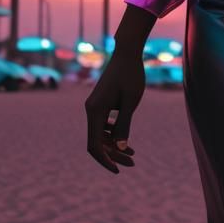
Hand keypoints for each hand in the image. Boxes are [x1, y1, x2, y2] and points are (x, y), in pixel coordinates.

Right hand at [84, 52, 145, 173]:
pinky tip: (124, 139)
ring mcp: (95, 106)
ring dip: (114, 145)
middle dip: (113, 155)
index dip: (105, 160)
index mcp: (95, 111)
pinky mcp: (101, 103)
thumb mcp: (131, 102)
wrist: (128, 52)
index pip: (94, 145)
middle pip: (97, 142)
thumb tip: (120, 148)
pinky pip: (103, 125)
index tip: (118, 170)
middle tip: (132, 163)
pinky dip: (113, 134)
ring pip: (100, 134)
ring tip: (132, 153)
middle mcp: (91, 110)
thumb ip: (124, 125)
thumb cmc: (131, 75)